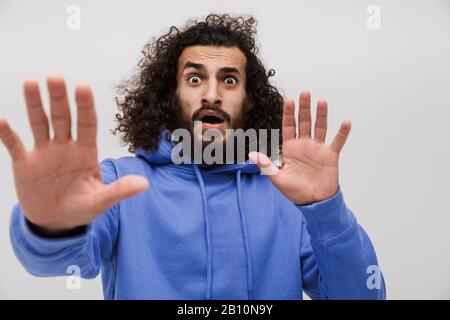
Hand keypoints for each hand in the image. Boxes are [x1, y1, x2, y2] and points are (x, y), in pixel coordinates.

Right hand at [0, 76, 147, 231]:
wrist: (56, 222)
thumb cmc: (82, 208)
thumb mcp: (101, 201)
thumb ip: (120, 191)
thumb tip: (145, 185)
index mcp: (86, 152)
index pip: (87, 124)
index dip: (85, 107)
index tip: (83, 87)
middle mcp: (65, 147)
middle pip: (62, 118)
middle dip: (59, 99)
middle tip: (55, 78)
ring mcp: (44, 153)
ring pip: (39, 123)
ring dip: (34, 105)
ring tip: (31, 83)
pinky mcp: (25, 163)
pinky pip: (14, 145)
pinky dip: (7, 134)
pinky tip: (1, 120)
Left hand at [249, 90, 350, 204]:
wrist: (313, 202)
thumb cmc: (294, 191)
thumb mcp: (278, 179)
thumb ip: (266, 165)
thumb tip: (251, 154)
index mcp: (290, 148)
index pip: (288, 127)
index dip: (288, 114)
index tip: (289, 101)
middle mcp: (304, 145)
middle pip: (304, 122)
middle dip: (304, 108)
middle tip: (305, 93)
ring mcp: (318, 149)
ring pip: (320, 127)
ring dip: (321, 115)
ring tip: (321, 101)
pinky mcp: (330, 156)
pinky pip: (337, 141)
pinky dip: (342, 132)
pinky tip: (346, 122)